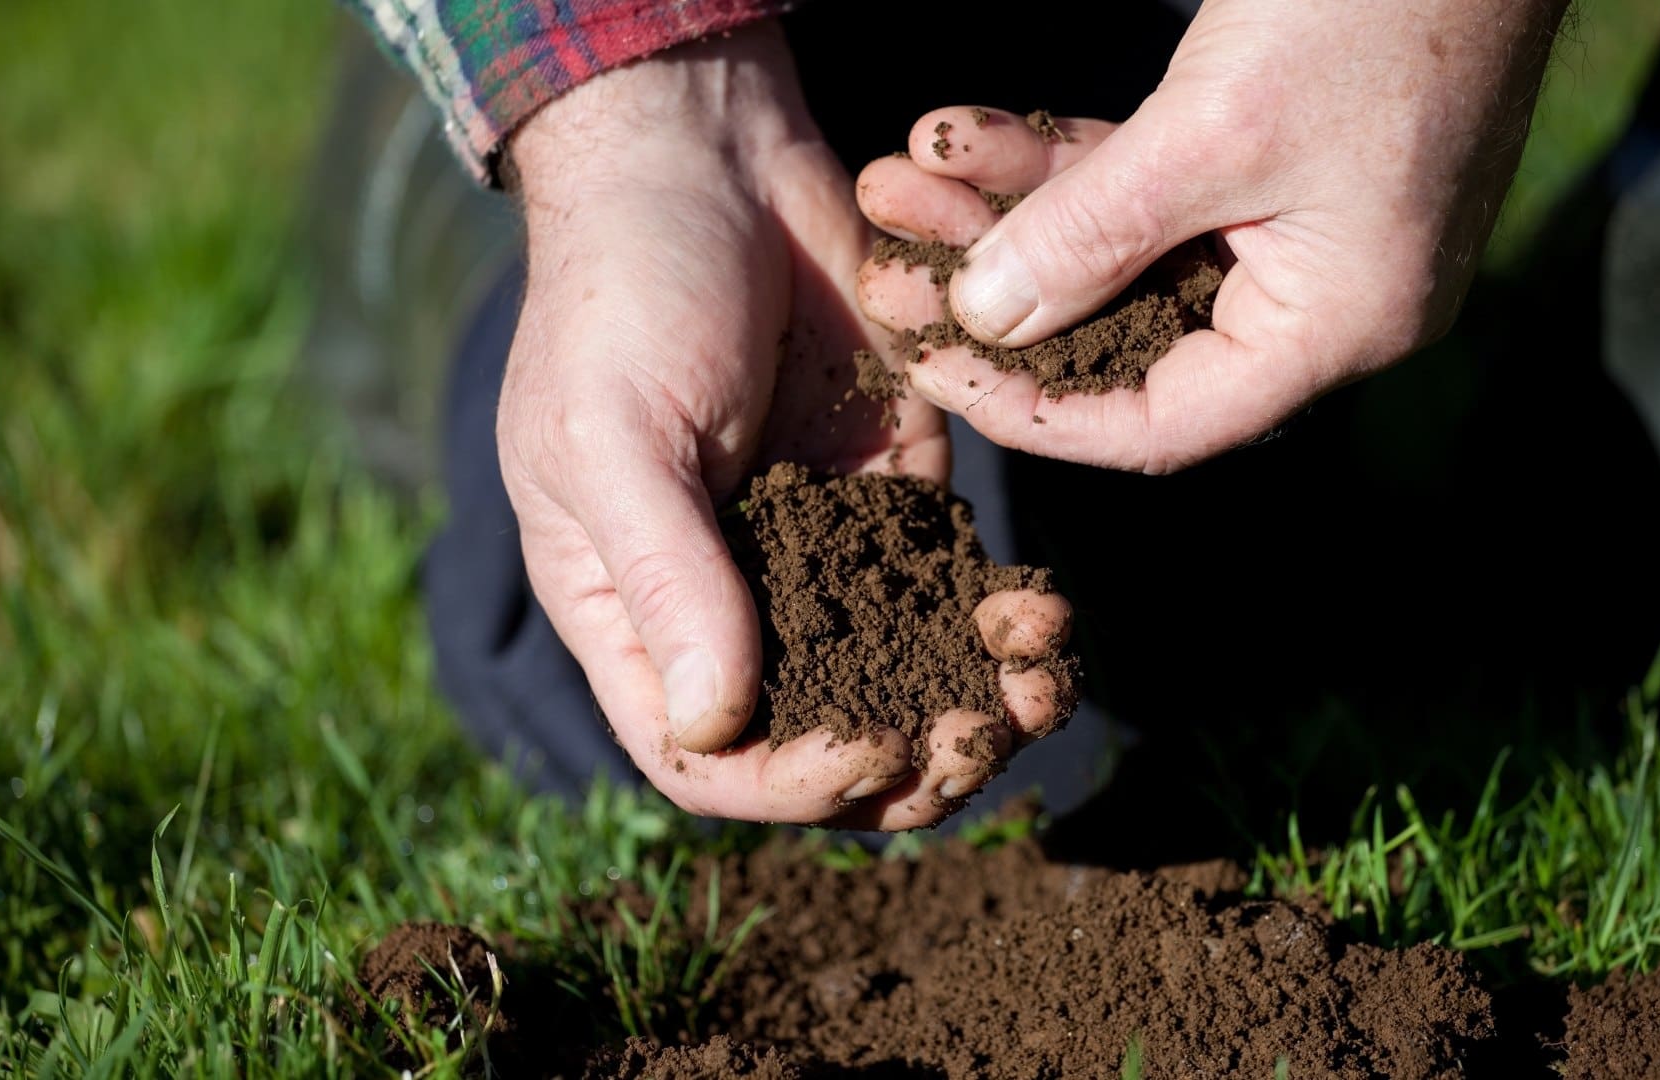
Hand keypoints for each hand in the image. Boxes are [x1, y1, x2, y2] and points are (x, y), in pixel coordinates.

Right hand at [497, 24, 1069, 828]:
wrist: (708, 154)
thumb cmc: (624, 290)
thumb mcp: (616, 435)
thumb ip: (668, 579)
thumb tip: (717, 724)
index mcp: (630, 608)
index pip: (703, 757)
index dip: (788, 782)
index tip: (869, 749)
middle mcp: (727, 596)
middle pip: (820, 736)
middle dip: (909, 759)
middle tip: (981, 740)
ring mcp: (817, 545)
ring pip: (901, 674)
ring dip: (975, 702)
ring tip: (1040, 685)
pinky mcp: (895, 486)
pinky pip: (951, 585)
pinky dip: (1000, 618)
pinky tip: (1044, 613)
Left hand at [856, 0, 1566, 472]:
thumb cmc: (1376, 8)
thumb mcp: (1212, 131)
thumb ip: (1091, 233)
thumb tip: (983, 317)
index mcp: (1337, 327)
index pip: (1161, 421)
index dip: (1035, 408)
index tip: (933, 365)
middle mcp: (1319, 298)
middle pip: (1123, 332)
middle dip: (997, 291)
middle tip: (888, 267)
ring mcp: (1297, 228)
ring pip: (1122, 250)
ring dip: (1011, 212)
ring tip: (903, 175)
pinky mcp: (1274, 162)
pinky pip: (1148, 186)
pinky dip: (1062, 162)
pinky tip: (965, 134)